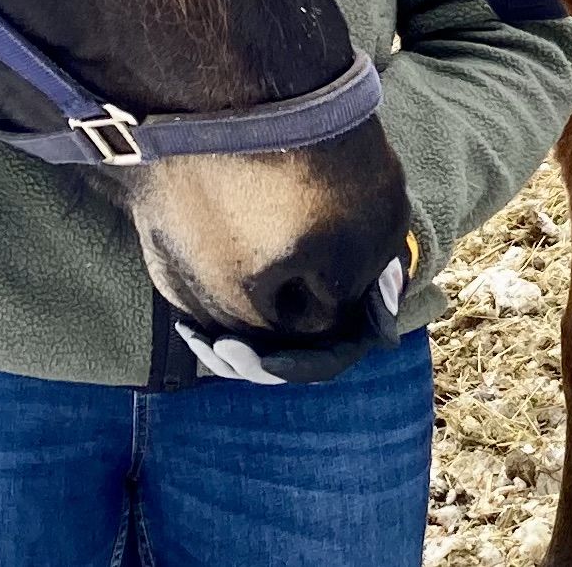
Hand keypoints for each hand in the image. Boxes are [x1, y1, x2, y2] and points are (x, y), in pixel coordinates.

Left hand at [175, 235, 415, 384]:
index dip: (291, 369)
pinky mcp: (252, 313)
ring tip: (194, 336)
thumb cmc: (356, 227)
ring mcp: (279, 327)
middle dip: (246, 365)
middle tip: (219, 347)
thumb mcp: (374, 249)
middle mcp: (308, 336)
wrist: (332, 203)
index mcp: (341, 332)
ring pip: (249, 357)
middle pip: (276, 369)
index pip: (320, 367)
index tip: (263, 363)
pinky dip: (208, 335)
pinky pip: (230, 334)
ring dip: (220, 355)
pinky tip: (185, 325)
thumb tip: (386, 339)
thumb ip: (384, 287)